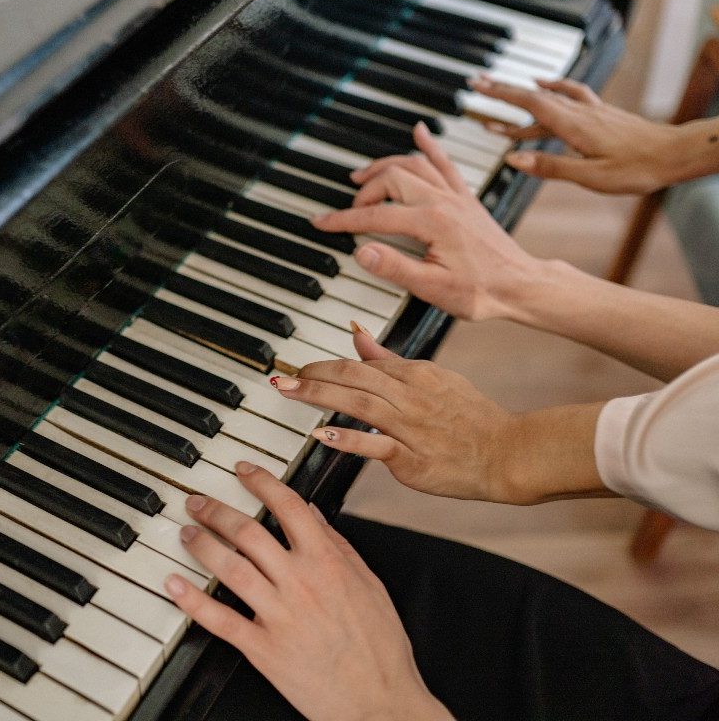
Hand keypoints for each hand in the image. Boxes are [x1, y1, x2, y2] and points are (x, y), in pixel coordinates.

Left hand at [164, 463, 451, 720]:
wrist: (380, 700)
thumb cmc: (380, 646)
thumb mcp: (369, 584)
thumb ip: (338, 545)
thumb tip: (313, 513)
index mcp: (328, 562)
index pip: (288, 505)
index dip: (261, 481)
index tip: (243, 470)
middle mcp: (300, 582)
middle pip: (248, 532)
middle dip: (216, 510)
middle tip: (197, 501)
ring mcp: (279, 615)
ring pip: (230, 568)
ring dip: (202, 545)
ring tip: (186, 533)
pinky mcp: (264, 649)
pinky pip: (220, 620)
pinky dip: (193, 602)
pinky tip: (175, 586)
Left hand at [278, 332, 516, 502]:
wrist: (509, 452)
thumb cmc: (472, 417)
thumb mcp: (432, 377)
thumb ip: (389, 358)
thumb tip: (356, 332)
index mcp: (415, 374)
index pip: (361, 364)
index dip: (325, 365)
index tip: (298, 368)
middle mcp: (411, 396)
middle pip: (354, 378)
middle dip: (314, 375)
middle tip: (282, 377)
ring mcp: (412, 427)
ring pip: (360, 404)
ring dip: (320, 396)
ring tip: (290, 392)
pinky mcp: (414, 459)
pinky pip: (377, 445)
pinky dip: (349, 438)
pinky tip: (322, 433)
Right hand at [313, 122, 543, 320]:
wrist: (520, 285)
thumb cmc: (482, 291)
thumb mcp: (433, 288)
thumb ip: (395, 268)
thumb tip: (362, 251)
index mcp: (433, 222)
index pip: (376, 217)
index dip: (344, 220)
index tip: (322, 223)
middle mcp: (445, 201)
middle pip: (392, 179)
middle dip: (364, 192)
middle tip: (350, 211)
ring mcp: (457, 196)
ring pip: (414, 164)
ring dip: (384, 166)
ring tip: (362, 177)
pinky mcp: (466, 198)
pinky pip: (445, 162)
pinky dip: (429, 146)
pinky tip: (419, 132)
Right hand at [472, 77, 682, 193]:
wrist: (675, 154)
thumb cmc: (637, 168)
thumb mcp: (590, 176)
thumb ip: (550, 167)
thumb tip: (514, 159)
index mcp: (573, 127)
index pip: (530, 104)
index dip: (501, 95)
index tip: (478, 87)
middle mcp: (580, 113)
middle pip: (534, 95)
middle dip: (503, 90)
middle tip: (477, 84)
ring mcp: (591, 111)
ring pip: (550, 97)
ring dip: (522, 92)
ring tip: (499, 92)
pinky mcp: (600, 114)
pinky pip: (570, 94)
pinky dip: (553, 87)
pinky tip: (545, 84)